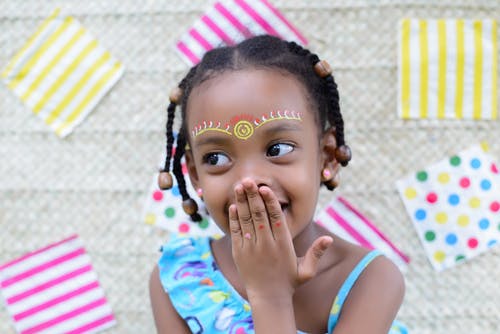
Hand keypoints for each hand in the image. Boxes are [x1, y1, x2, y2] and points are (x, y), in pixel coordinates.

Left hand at [228, 178, 332, 301]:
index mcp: (283, 244)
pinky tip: (234, 206)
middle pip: (259, 215)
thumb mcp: (307, 270)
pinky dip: (234, 218)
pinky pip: (236, 232)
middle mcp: (266, 244)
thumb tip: (329, 239)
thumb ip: (316, 252)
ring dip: (242, 202)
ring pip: (246, 220)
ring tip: (239, 186)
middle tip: (248, 179)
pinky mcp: (240, 253)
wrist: (268, 299)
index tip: (265, 187)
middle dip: (253, 196)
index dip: (270, 201)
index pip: (276, 217)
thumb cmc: (289, 282)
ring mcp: (251, 248)